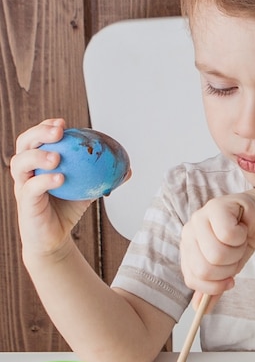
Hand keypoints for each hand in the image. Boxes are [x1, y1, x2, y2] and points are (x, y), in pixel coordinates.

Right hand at [10, 118, 92, 259]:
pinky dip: (44, 181)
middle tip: (59, 131)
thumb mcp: (88, 190)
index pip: (37, 138)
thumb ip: (103, 178)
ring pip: (20, 163)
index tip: (64, 123)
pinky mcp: (24, 203)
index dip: (46, 127)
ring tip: (57, 157)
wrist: (54, 238)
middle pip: (23, 144)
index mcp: (38, 163)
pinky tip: (60, 178)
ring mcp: (22, 186)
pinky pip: (31, 188)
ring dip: (38, 156)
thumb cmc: (67, 210)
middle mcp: (26, 171)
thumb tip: (128, 169)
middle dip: (39, 133)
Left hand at [180, 191, 254, 296]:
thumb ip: (214, 288)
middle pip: (205, 268)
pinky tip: (242, 229)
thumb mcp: (228, 269)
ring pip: (217, 253)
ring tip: (239, 241)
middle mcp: (189, 232)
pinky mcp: (216, 206)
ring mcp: (200, 217)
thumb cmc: (241, 241)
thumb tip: (200, 309)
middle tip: (236, 255)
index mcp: (187, 248)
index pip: (193, 278)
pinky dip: (242, 237)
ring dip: (237, 252)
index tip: (230, 279)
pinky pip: (228, 235)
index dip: (215, 285)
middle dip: (229, 268)